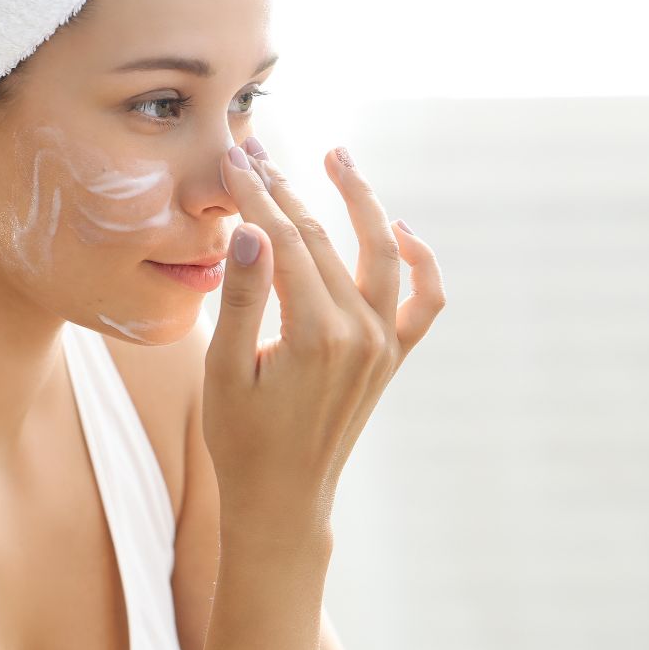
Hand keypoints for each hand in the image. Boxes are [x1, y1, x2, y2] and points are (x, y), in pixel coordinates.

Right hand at [204, 137, 444, 542]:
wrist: (284, 497)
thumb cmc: (242, 440)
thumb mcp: (223, 371)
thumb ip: (241, 298)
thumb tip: (251, 230)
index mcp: (314, 335)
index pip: (282, 242)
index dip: (255, 196)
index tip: (234, 160)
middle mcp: (359, 334)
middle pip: (321, 239)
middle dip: (286, 191)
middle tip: (257, 151)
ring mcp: (383, 345)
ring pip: (380, 253)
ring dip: (362, 202)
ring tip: (338, 157)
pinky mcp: (392, 357)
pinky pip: (425, 302)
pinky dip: (422, 263)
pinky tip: (401, 230)